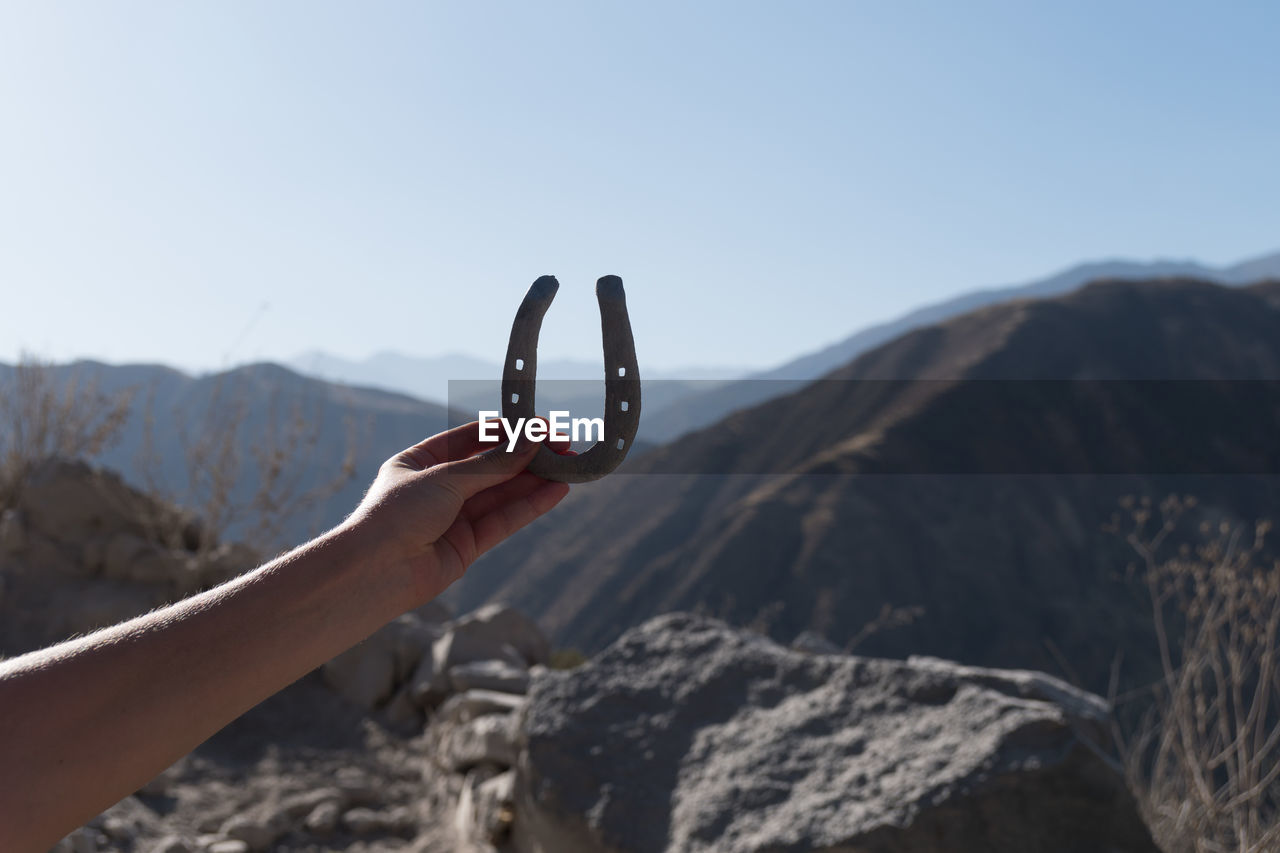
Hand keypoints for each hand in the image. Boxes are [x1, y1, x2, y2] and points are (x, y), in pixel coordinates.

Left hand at [343, 419, 571, 605]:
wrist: (374, 572)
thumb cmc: (396, 514)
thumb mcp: (445, 478)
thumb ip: (492, 464)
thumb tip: (530, 441)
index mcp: (421, 462)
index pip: (472, 439)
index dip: (508, 432)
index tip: (541, 427)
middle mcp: (438, 488)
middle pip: (492, 467)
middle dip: (528, 456)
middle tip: (564, 446)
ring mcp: (453, 518)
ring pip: (502, 494)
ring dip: (535, 480)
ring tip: (569, 466)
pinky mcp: (467, 546)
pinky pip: (504, 520)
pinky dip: (530, 506)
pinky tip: (556, 491)